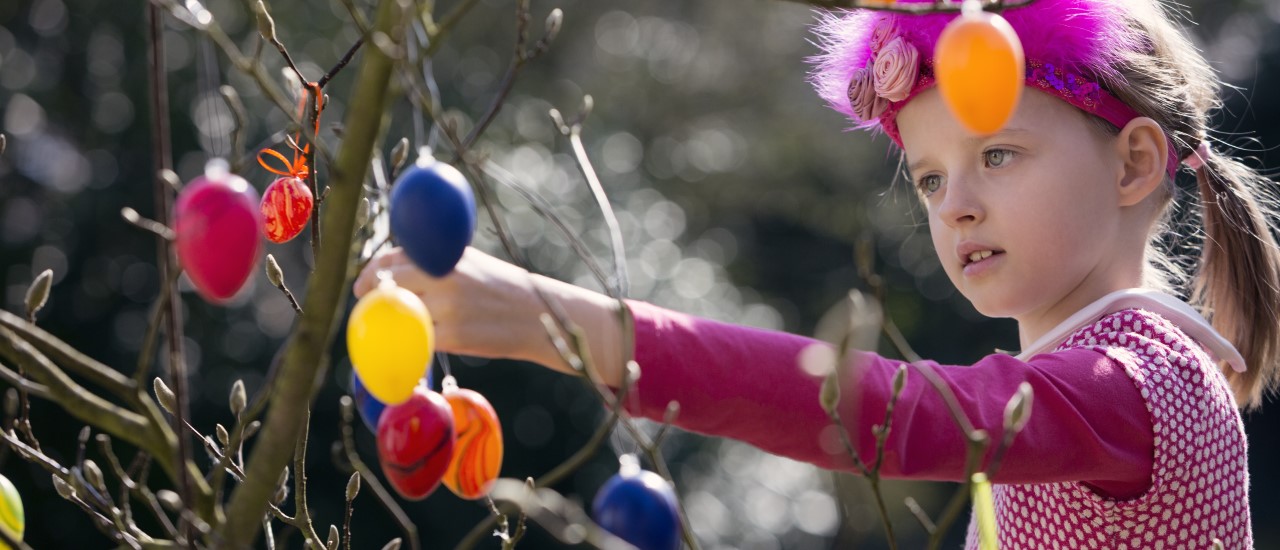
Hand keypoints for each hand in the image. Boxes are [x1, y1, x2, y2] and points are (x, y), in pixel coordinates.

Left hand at [354, 247, 625, 383]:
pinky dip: (414, 346)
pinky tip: (417, 348)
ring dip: (395, 327)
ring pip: (402, 318)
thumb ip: (435, 265)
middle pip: (389, 288)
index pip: (392, 258)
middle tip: (371, 312)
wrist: (539, 315)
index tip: (362, 288)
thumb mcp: (471, 263)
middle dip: (374, 301)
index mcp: (446, 254)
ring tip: (399, 332)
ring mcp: (448, 306)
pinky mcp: (455, 336)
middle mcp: (444, 276)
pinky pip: (420, 343)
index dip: (370, 274)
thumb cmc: (502, 289)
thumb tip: (391, 273)